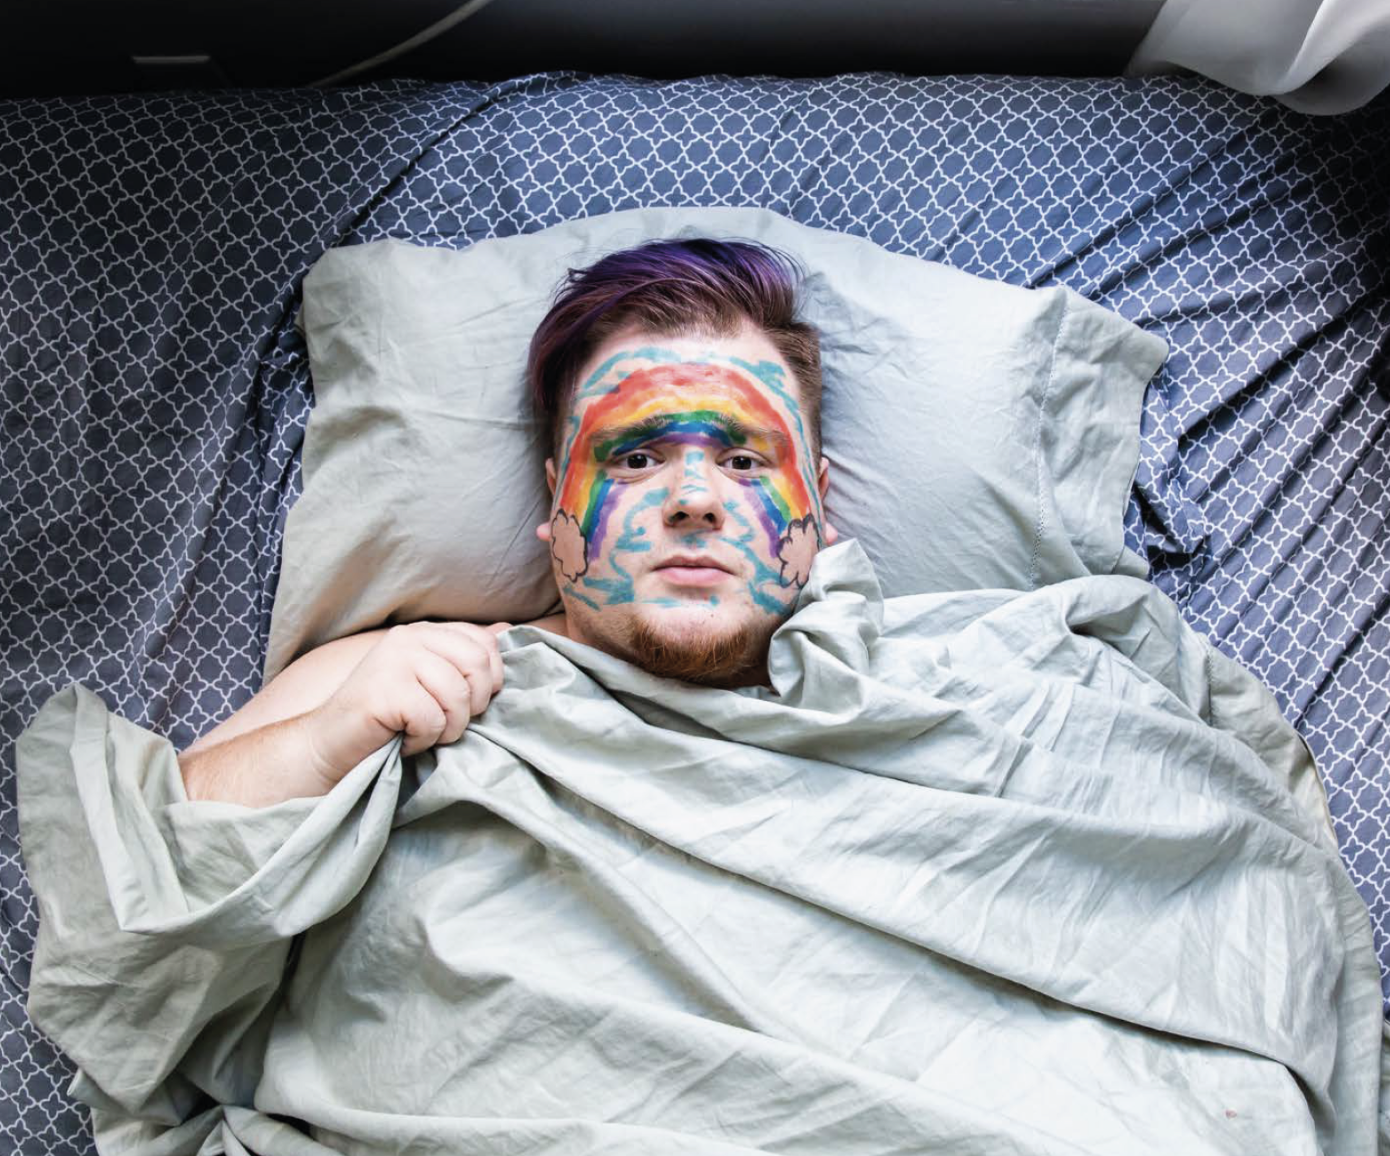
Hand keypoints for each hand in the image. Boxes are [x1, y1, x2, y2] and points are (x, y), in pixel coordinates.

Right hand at [304, 621, 510, 785]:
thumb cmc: (386, 717)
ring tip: (423, 734)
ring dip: (448, 729)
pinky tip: (404, 739)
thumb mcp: (430, 681)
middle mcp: (409, 638)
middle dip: (473, 706)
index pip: (484, 642)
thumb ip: (463, 656)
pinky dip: (423, 740)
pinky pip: (432, 720)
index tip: (470, 703)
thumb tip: (507, 628)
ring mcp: (394, 661)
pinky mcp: (384, 691)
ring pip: (457, 696)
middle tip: (447, 723)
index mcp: (424, 632)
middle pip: (476, 666)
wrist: (329, 743)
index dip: (490, 678)